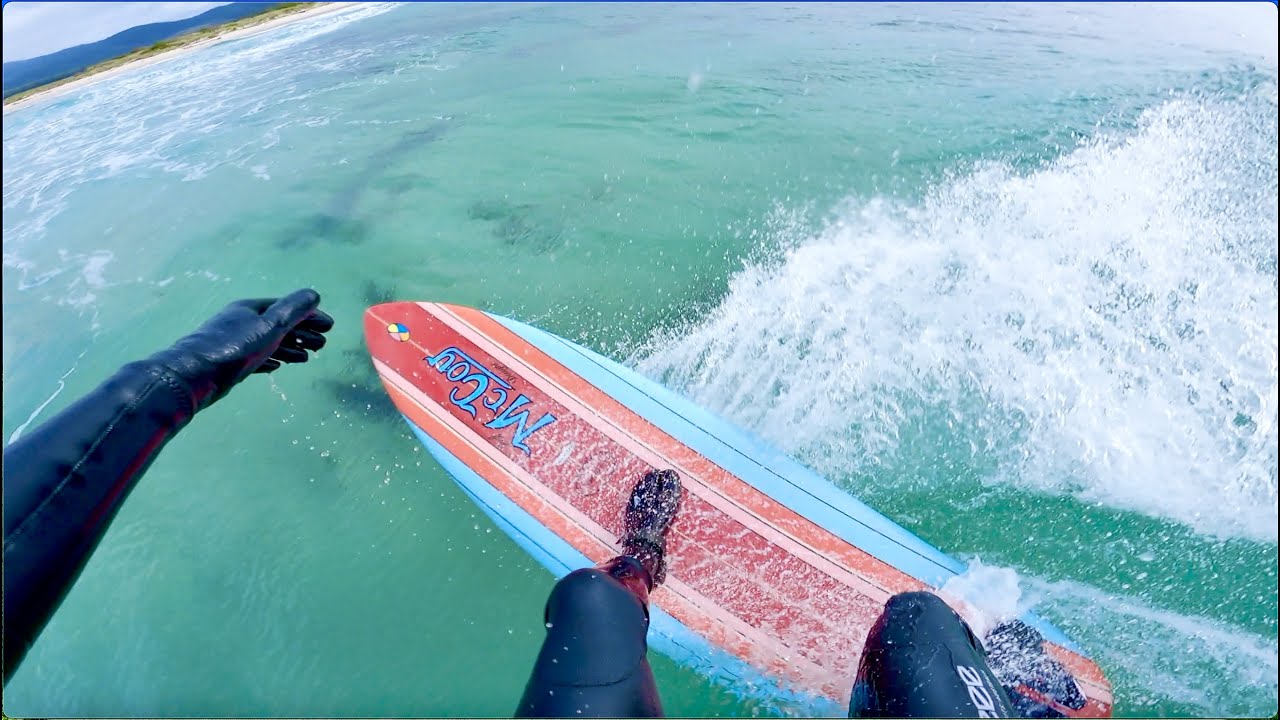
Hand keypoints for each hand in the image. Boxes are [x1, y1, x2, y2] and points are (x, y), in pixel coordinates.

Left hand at [148, 289, 334, 410]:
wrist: (194, 375)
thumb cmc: (235, 347)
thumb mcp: (269, 325)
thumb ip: (293, 310)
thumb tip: (314, 294)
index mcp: (251, 309)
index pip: (286, 307)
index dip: (309, 316)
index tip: (329, 326)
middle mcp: (241, 322)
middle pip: (279, 324)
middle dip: (302, 333)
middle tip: (323, 345)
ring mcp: (234, 342)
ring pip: (269, 342)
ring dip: (290, 348)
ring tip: (307, 358)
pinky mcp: (229, 362)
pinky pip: (256, 357)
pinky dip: (271, 359)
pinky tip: (278, 367)